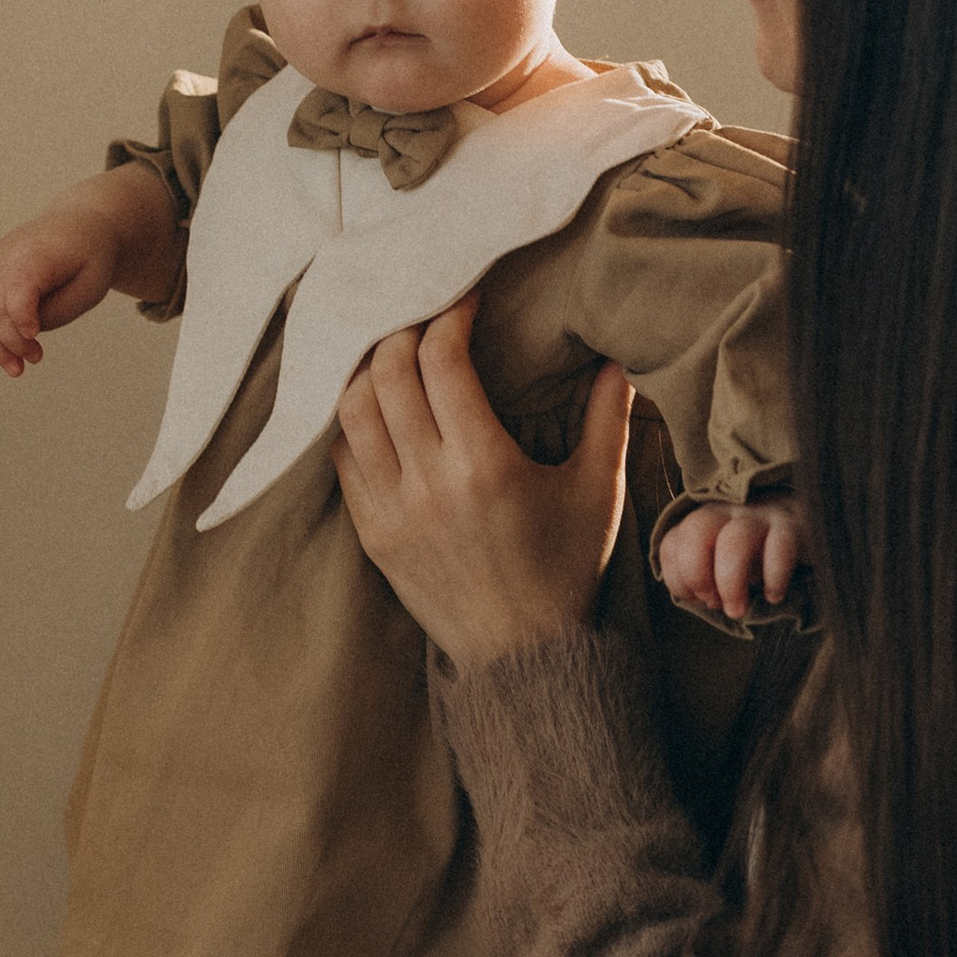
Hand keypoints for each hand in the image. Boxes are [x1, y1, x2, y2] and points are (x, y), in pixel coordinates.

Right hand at [0, 199, 124, 374]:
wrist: (78, 224)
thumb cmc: (90, 256)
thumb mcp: (91, 285)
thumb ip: (60, 310)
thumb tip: (27, 332)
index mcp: (36, 255)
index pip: (18, 288)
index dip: (21, 316)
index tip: (34, 336)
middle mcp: (6, 258)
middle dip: (12, 341)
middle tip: (36, 358)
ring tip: (16, 368)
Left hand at [334, 298, 633, 668]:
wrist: (523, 654)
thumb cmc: (566, 569)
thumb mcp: (598, 490)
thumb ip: (608, 416)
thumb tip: (615, 356)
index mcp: (484, 465)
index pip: (441, 360)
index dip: (449, 316)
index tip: (465, 301)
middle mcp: (428, 483)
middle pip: (386, 373)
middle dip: (403, 330)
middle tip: (426, 318)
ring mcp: (390, 510)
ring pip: (350, 411)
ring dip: (368, 370)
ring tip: (395, 354)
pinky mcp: (370, 533)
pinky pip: (341, 457)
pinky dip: (352, 421)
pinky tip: (378, 407)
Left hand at [655, 499, 806, 621]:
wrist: (808, 521)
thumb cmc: (758, 550)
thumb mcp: (724, 561)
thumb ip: (706, 576)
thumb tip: (708, 599)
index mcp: (704, 521)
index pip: (673, 544)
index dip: (678, 579)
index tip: (699, 599)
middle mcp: (727, 512)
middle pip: (696, 531)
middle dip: (698, 575)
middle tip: (714, 603)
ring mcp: (760, 515)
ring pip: (735, 540)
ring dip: (731, 582)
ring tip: (738, 610)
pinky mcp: (792, 525)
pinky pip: (780, 547)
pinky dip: (774, 577)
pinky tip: (774, 595)